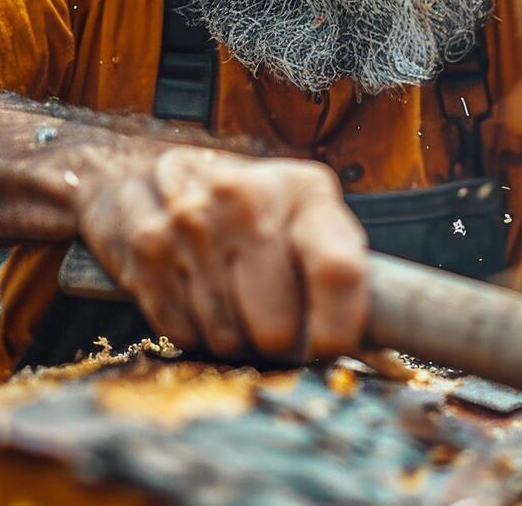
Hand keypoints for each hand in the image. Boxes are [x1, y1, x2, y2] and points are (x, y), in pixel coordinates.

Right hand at [73, 145, 368, 360]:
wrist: (155, 168)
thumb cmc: (253, 209)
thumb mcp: (308, 217)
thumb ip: (338, 271)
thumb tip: (376, 353)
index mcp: (304, 190)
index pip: (338, 271)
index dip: (338, 330)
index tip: (328, 350)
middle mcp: (246, 197)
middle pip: (277, 324)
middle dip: (280, 345)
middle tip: (276, 328)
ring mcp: (190, 221)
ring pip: (228, 337)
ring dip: (236, 341)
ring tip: (236, 306)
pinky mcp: (145, 247)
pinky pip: (183, 332)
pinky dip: (195, 332)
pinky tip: (199, 298)